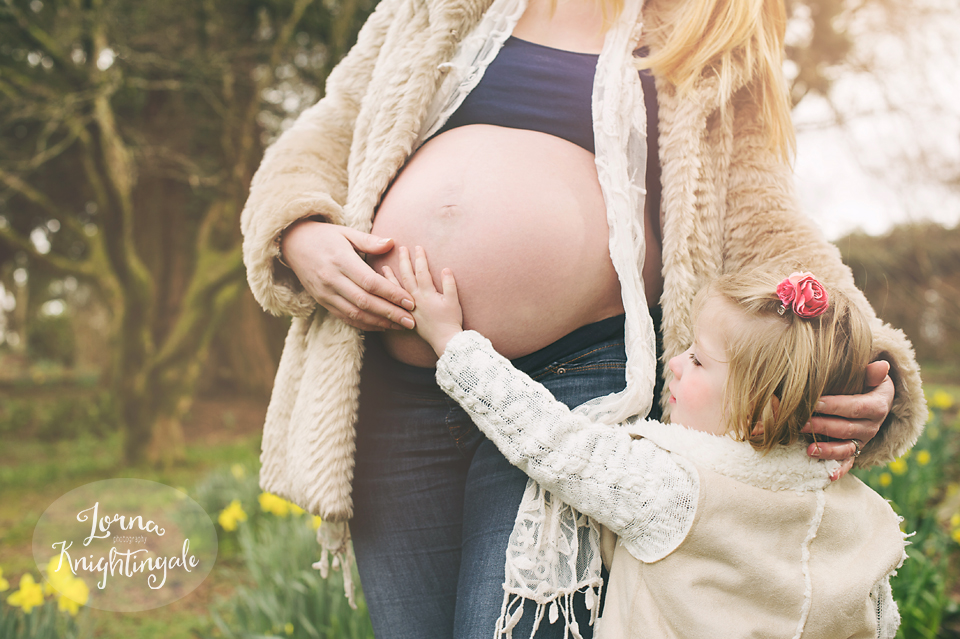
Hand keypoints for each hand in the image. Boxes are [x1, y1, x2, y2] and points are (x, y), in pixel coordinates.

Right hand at [281, 220, 414, 330]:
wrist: (292, 244)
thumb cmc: (324, 235)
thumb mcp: (346, 232)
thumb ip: (369, 240)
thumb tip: (392, 243)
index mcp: (340, 261)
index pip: (370, 282)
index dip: (391, 294)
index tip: (410, 302)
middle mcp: (331, 280)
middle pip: (365, 302)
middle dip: (390, 314)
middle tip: (411, 321)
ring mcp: (325, 294)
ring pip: (355, 314)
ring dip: (380, 323)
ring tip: (400, 326)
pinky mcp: (322, 302)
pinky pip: (345, 317)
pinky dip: (365, 324)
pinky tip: (381, 326)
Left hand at [382, 246, 462, 355]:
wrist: (444, 340)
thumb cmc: (450, 320)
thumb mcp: (453, 301)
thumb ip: (449, 284)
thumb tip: (445, 268)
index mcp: (427, 294)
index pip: (422, 271)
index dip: (420, 258)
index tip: (418, 247)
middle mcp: (415, 299)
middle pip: (407, 276)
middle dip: (404, 261)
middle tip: (402, 248)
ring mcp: (409, 307)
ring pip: (397, 289)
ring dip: (390, 276)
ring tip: (384, 267)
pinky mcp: (406, 315)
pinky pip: (393, 302)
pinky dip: (388, 293)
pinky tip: (383, 289)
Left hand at [804, 360, 894, 479]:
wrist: (870, 399)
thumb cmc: (862, 383)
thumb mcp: (868, 375)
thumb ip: (871, 372)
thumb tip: (882, 365)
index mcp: (877, 406)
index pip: (856, 407)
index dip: (835, 406)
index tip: (814, 402)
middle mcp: (871, 426)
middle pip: (847, 428)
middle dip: (822, 427)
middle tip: (799, 424)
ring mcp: (862, 441)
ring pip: (847, 448)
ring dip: (827, 450)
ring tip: (809, 450)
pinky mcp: (855, 452)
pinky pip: (848, 463)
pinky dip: (839, 470)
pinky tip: (827, 475)